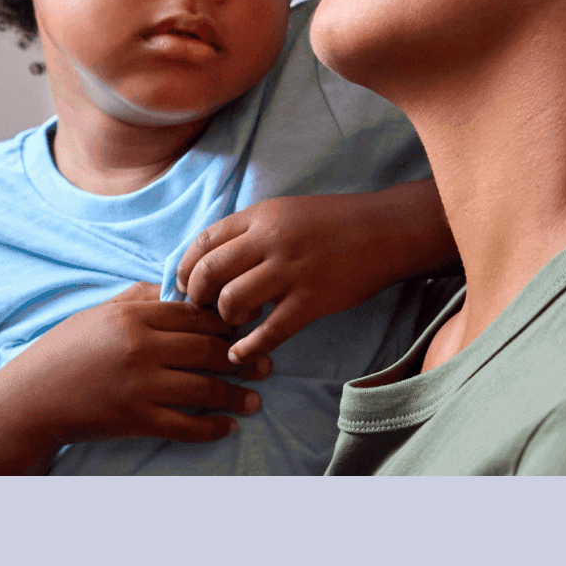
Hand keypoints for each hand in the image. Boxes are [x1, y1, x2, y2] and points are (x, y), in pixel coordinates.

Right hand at [0, 281, 263, 474]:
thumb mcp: (98, 313)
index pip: (196, 315)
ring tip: (254, 399)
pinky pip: (186, 425)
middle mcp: (141, 347)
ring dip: (235, 395)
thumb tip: (173, 287)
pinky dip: (211, 428)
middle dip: (242, 358)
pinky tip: (226, 427)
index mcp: (133, 316)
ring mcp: (140, 385)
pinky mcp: (136, 419)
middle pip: (208, 349)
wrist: (31, 399)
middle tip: (265, 364)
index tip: (249, 328)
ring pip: (205, 388)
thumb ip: (136, 298)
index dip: (229, 322)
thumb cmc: (64, 351)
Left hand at [175, 178, 456, 365]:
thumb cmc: (332, 222)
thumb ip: (251, 231)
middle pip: (209, 271)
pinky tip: (239, 354)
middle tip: (199, 308)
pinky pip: (270, 331)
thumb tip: (213, 258)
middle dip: (195, 295)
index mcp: (261, 216)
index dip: (185, 266)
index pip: (205, 241)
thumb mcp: (285, 211)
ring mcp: (291, 271)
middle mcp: (270, 241)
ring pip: (232, 300)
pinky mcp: (311, 301)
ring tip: (231, 322)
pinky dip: (248, 347)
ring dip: (223, 318)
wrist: (384, 230)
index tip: (181, 284)